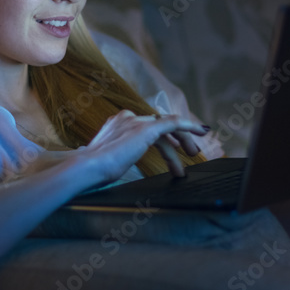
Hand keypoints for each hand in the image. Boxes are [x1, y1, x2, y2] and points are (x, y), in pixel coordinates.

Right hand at [79, 110, 208, 183]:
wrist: (87, 168)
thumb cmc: (92, 171)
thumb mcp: (106, 161)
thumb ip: (113, 157)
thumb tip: (112, 166)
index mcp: (117, 124)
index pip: (146, 127)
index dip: (162, 138)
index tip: (171, 149)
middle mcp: (127, 119)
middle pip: (159, 126)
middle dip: (176, 140)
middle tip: (189, 153)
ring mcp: (136, 122)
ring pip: (168, 127)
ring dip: (183, 141)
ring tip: (193, 155)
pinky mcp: (146, 128)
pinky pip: (174, 122)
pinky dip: (189, 125)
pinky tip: (202, 131)